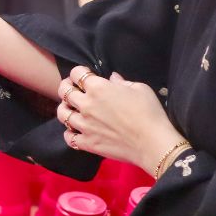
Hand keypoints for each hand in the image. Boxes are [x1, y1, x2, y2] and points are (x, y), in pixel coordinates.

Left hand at [55, 68, 184, 171]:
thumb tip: (112, 78)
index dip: (78, 72)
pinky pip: (69, 138)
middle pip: (64, 91)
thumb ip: (122, 82)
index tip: (84, 75)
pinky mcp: (88, 143)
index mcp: (98, 88)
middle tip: (72, 88)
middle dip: (66, 86)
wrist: (153, 143)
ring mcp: (85, 125)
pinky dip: (69, 134)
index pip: (76, 73)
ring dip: (64, 109)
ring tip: (70, 108)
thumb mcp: (140, 89)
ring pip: (62, 114)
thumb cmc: (149, 113)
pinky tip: (75, 131)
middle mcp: (87, 105)